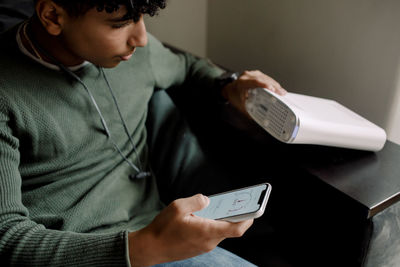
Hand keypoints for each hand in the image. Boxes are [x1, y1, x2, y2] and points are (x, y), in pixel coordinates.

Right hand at [128, 194, 252, 266]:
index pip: (236, 228)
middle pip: (229, 229)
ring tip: (218, 206)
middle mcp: (209, 241)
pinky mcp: (198, 248)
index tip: (255, 210)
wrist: (150, 248)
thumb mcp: (178, 207)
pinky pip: (211, 236)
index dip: (248, 219)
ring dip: (221, 220)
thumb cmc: (163, 228)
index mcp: (207, 231)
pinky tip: (204, 217)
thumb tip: (207, 200)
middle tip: (236, 202)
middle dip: (234, 216)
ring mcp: (203, 247)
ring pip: (219, 232)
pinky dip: (212, 226)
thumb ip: (196, 201)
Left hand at [222, 70, 286, 115]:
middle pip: (263, 79)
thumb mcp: (240, 104)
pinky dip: (272, 83)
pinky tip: (277, 88)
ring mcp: (253, 73)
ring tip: (282, 92)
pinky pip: (266, 77)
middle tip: (281, 93)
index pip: (255, 81)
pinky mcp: (257, 74)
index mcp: (242, 82)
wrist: (229, 89)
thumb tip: (256, 119)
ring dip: (275, 85)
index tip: (273, 89)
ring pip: (266, 77)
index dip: (265, 85)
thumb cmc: (234, 96)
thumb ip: (248, 111)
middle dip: (274, 86)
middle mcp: (247, 76)